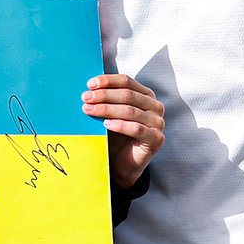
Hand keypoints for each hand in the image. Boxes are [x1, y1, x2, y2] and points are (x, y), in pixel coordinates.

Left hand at [81, 74, 164, 188]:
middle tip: (86, 97)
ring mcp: (158, 123)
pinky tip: (106, 124)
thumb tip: (88, 89)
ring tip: (90, 110)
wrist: (123, 163)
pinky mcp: (156, 139)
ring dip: (107, 109)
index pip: (127, 81)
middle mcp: (155, 106)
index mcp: (146, 95)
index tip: (90, 84)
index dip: (108, 81)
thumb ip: (106, 100)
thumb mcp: (111, 114)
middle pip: (128, 95)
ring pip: (130, 111)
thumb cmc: (117, 135)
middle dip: (104, 95)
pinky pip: (137, 129)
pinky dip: (120, 125)